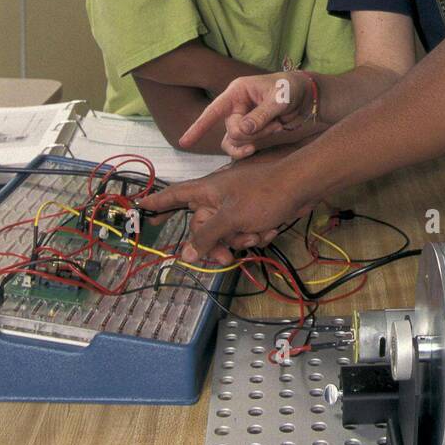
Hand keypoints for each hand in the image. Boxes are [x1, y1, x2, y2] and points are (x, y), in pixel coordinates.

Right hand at [140, 151, 311, 263]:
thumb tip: (184, 254)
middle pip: (203, 226)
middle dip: (216, 243)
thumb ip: (206, 236)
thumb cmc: (263, 194)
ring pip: (227, 233)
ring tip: (256, 233)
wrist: (303, 186)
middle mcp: (219, 197)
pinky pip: (246, 231)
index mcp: (207, 191)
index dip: (158, 202)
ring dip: (242, 239)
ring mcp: (237, 205)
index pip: (175, 196)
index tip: (141, 207)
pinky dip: (257, 233)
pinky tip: (270, 228)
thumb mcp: (230, 217)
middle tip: (225, 258)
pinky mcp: (255, 213)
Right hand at [178, 71, 314, 158]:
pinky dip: (256, 144)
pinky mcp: (251, 131)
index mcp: (237, 92)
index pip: (213, 111)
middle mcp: (235, 106)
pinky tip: (269, 136)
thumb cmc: (292, 89)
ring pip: (236, 141)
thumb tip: (241, 132)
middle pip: (230, 131)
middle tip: (274, 124)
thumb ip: (260, 116)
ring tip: (276, 127)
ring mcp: (242, 119)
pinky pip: (244, 145)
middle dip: (252, 132)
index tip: (184, 142)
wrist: (308, 96)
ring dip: (256, 138)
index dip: (198, 127)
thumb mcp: (279, 100)